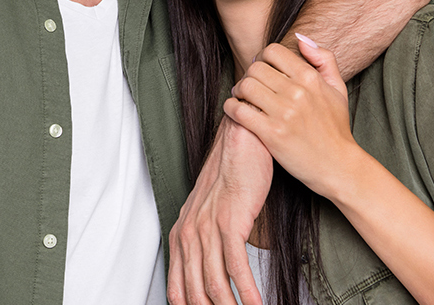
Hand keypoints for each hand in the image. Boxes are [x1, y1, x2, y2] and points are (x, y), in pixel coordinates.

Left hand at [167, 116, 271, 304]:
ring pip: (214, 283)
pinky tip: (256, 304)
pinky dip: (247, 290)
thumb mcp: (208, 215)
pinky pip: (236, 266)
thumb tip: (216, 276)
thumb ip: (206, 244)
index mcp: (180, 236)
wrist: (239, 144)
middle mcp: (189, 235)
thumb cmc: (229, 180)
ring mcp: (207, 229)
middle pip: (194, 292)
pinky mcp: (230, 222)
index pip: (177, 288)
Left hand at [224, 34, 356, 196]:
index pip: (272, 51)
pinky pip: (238, 111)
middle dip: (249, 76)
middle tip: (249, 88)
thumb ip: (323, 59)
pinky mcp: (271, 133)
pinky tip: (237, 112)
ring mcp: (284, 113)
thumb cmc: (336, 127)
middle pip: (255, 68)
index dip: (263, 59)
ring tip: (243, 99)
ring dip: (238, 91)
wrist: (339, 166)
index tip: (263, 72)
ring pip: (244, 86)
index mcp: (311, 78)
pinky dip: (231, 108)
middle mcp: (297, 92)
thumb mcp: (338, 89)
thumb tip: (299, 38)